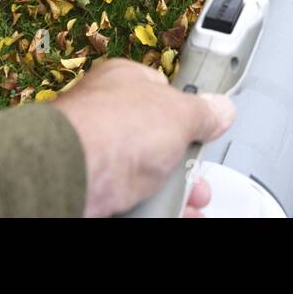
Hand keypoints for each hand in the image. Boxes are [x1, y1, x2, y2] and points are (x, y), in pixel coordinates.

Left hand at [53, 58, 235, 216]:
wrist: (72, 174)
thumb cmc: (115, 129)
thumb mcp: (181, 113)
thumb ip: (205, 111)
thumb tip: (221, 109)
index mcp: (125, 81)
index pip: (163, 91)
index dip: (188, 113)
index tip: (205, 132)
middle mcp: (107, 113)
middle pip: (155, 139)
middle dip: (183, 164)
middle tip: (199, 180)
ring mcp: (96, 152)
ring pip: (142, 173)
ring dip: (171, 191)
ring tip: (191, 205)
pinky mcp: (90, 185)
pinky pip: (127, 198)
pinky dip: (149, 208)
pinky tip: (167, 213)